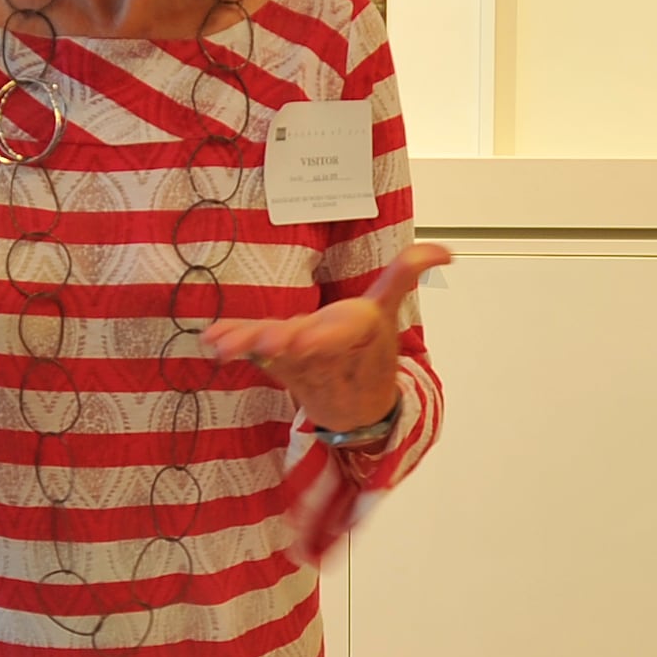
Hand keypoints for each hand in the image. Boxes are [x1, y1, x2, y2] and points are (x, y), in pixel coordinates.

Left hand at [198, 242, 449, 434]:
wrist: (358, 405)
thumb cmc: (370, 351)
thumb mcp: (389, 310)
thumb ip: (406, 274)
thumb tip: (445, 252)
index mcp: (353, 334)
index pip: (339, 335)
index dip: (321, 338)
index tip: (302, 339)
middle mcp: (324, 350)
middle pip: (301, 345)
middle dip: (282, 343)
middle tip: (264, 342)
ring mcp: (299, 362)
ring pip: (272, 353)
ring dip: (247, 345)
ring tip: (222, 344)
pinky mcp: (278, 365)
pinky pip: (255, 356)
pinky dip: (235, 346)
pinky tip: (212, 339)